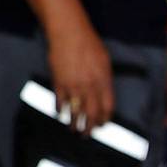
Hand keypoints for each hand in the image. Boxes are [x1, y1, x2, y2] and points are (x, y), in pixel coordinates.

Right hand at [46, 18, 115, 135]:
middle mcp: (89, 86)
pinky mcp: (59, 82)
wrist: (69, 33)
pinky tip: (60, 114)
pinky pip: (60, 102)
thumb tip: (104, 94)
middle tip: (87, 134)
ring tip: (73, 129)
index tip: (102, 124)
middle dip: (90, 127)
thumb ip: (105, 79)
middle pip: (91, 113)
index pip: (107, 106)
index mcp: (104, 80)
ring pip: (75, 111)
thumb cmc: (89, 43)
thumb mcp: (105, 60)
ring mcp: (73, 85)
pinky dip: (60, 110)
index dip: (104, 118)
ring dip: (74, 123)